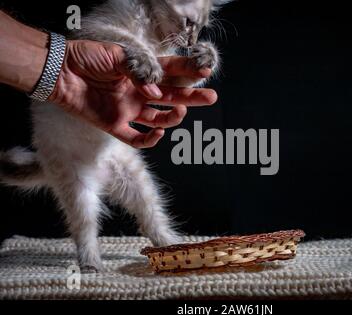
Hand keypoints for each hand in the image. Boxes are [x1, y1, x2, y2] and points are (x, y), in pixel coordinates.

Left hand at [49, 40, 217, 147]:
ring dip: (173, 117)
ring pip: (159, 119)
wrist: (59, 72)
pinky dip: (150, 140)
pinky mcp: (116, 125)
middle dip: (193, 97)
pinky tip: (159, 132)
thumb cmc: (86, 57)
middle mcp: (139, 92)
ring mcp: (129, 110)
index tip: (206, 72)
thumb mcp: (116, 56)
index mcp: (142, 73)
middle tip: (211, 98)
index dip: (189, 72)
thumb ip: (140, 73)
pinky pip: (137, 139)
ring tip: (181, 110)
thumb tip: (157, 93)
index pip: (171, 73)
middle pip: (172, 97)